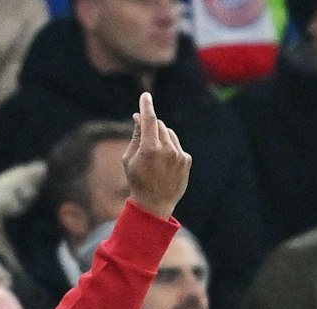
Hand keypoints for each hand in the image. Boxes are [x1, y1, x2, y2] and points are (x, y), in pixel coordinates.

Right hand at [123, 91, 191, 219]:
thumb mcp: (129, 158)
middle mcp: (167, 150)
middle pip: (160, 125)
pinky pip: (177, 146)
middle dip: (151, 126)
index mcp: (149, 148)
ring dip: (161, 137)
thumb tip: (138, 117)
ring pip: (169, 134)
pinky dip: (170, 149)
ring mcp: (179, 155)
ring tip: (154, 155)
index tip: (145, 96)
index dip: (146, 106)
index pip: (149, 119)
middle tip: (144, 135)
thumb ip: (136, 136)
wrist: (155, 204)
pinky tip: (164, 163)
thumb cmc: (137, 181)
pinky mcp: (186, 160)